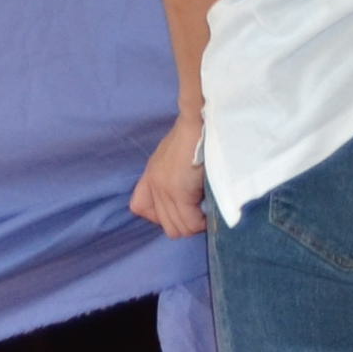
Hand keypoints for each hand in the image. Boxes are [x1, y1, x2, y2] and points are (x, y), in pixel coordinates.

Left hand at [130, 113, 207, 237]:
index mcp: (150, 176)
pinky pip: (191, 223)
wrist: (202, 122)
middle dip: (188, 223)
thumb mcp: (176, 157)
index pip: (140, 208)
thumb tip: (190, 203)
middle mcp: (153, 185)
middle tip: (204, 211)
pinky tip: (212, 207)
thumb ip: (173, 178)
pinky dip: (205, 221)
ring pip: (179, 228)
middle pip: (167, 226)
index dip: (164, 214)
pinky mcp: (178, 191)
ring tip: (209, 207)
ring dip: (198, 223)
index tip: (186, 208)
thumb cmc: (198, 136)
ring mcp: (164, 189)